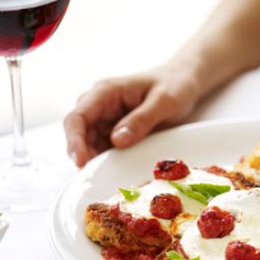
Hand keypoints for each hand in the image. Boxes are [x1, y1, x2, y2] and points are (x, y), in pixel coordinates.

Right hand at [64, 63, 201, 166]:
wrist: (185, 82)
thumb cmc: (175, 85)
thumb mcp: (164, 101)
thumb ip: (142, 119)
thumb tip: (117, 141)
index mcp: (106, 92)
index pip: (78, 117)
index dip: (74, 141)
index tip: (81, 162)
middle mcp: (101, 106)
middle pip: (80, 134)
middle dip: (84, 155)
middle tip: (97, 176)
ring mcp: (107, 120)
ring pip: (90, 144)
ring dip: (96, 160)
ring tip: (109, 177)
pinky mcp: (117, 132)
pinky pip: (106, 149)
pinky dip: (109, 161)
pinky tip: (118, 172)